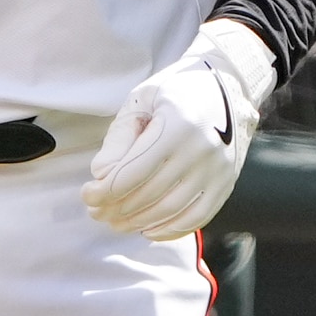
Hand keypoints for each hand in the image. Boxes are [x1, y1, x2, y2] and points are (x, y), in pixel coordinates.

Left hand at [83, 18, 277, 239]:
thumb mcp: (142, 101)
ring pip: (170, 210)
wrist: (228, 85)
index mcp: (178, 124)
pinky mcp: (226, 182)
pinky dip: (169, 230)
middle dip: (115, 208)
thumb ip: (120, 138)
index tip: (87, 194)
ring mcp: (218, 169)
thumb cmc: (176, 91)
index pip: (133, 172)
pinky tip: (147, 229)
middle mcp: (202, 149)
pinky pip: (196, 217)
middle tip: (96, 211)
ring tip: (116, 221)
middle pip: (149, 194)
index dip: (104, 190)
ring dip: (137, 222)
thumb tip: (101, 176)